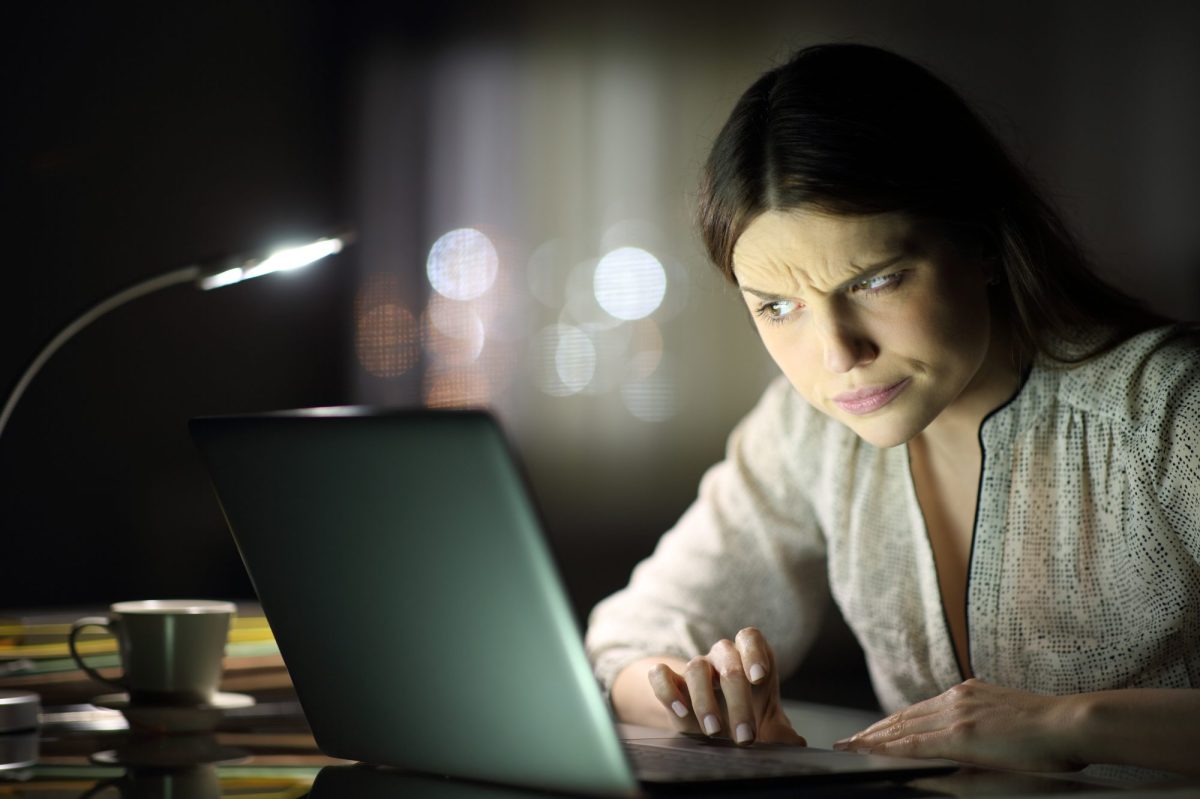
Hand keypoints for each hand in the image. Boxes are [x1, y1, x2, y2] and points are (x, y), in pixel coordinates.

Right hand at [646, 627, 805, 746]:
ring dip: (704, 700)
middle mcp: (722, 657)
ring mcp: (696, 668)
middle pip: (728, 661)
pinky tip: (680, 712)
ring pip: (695, 667)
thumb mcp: (769, 725)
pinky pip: (661, 674)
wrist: (717, 725)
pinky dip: (667, 690)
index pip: (749, 637)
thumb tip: (795, 744)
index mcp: (750, 657)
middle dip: (738, 700)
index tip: (758, 679)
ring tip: (713, 731)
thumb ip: (781, 733)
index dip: (754, 653)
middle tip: (745, 736)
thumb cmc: (749, 717)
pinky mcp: (672, 683)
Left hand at [835, 678, 1083, 770]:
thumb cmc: (1054, 732)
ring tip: (850, 746)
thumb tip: (969, 741)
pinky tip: (871, 751)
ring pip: (903, 727)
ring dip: (874, 738)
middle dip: (874, 730)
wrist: (1073, 724)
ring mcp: (957, 714)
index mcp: (969, 694)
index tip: (871, 731)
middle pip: (904, 716)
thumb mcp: (1010, 722)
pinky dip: (889, 747)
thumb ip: (985, 728)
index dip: (893, 722)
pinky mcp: (961, 734)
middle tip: (848, 740)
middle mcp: (957, 698)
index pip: (920, 710)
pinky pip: (915, 742)